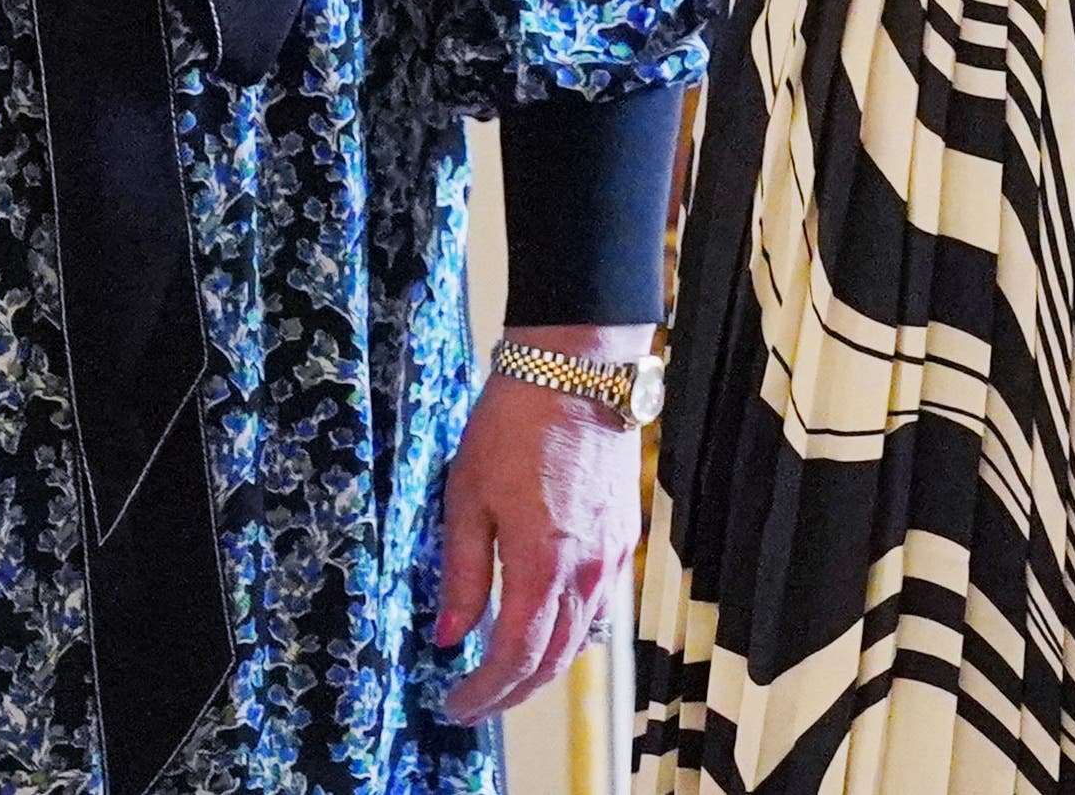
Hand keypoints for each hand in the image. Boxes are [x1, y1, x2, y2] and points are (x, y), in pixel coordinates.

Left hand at [432, 328, 650, 722]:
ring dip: (542, 665)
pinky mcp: (624, 534)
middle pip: (553, 659)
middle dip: (511, 692)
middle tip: (474, 703)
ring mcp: (613, 553)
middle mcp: (588, 569)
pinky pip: (601, 604)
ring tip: (503, 673)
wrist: (578, 368)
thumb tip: (451, 634)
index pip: (516, 656)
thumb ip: (460, 574)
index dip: (484, 692)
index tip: (455, 706)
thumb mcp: (466, 498)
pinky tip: (546, 626)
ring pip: (582, 637)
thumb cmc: (515, 423)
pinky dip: (571, 631)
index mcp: (543, 563)